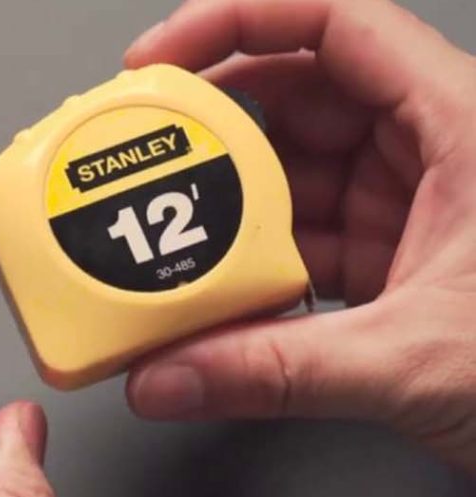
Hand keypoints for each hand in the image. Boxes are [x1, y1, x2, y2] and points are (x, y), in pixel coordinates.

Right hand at [123, 0, 475, 469]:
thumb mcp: (414, 362)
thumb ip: (275, 371)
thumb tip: (166, 376)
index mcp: (464, 124)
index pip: (336, 23)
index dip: (236, 20)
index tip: (157, 61)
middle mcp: (438, 147)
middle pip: (298, 94)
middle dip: (211, 128)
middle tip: (138, 156)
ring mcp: (417, 201)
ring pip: (296, 172)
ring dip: (227, 207)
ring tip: (161, 234)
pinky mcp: (401, 254)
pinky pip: (307, 235)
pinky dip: (255, 260)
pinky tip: (213, 289)